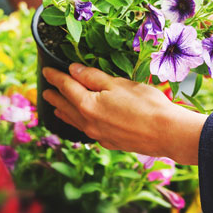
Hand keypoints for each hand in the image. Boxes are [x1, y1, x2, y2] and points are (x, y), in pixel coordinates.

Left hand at [41, 63, 207, 164]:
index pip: (66, 87)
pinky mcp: (109, 142)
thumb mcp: (118, 84)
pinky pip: (85, 131)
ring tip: (55, 108)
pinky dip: (77, 124)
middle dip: (55, 97)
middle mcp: (88, 122)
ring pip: (74, 122)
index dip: (55, 77)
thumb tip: (72, 70)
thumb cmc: (146, 104)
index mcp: (87, 105)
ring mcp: (98, 135)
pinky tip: (80, 124)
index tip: (46, 72)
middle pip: (66, 106)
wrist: (167, 134)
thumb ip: (93, 77)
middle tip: (45, 91)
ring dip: (63, 112)